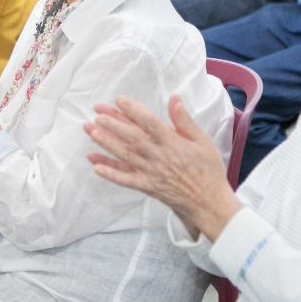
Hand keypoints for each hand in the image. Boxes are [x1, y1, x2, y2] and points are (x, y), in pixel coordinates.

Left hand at [85, 96, 240, 238]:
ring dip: (107, 144)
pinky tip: (96, 166)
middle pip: (133, 138)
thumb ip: (185, 121)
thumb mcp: (202, 140)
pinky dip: (111, 174)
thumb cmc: (208, 169)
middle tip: (97, 114)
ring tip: (91, 132)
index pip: (150, 123)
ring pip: (126, 156)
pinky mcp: (147, 187)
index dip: (134, 111)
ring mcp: (152, 173)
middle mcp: (159, 156)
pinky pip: (126, 180)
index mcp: (173, 143)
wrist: (209, 202)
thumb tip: (174, 99)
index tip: (119, 100)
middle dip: (114, 125)